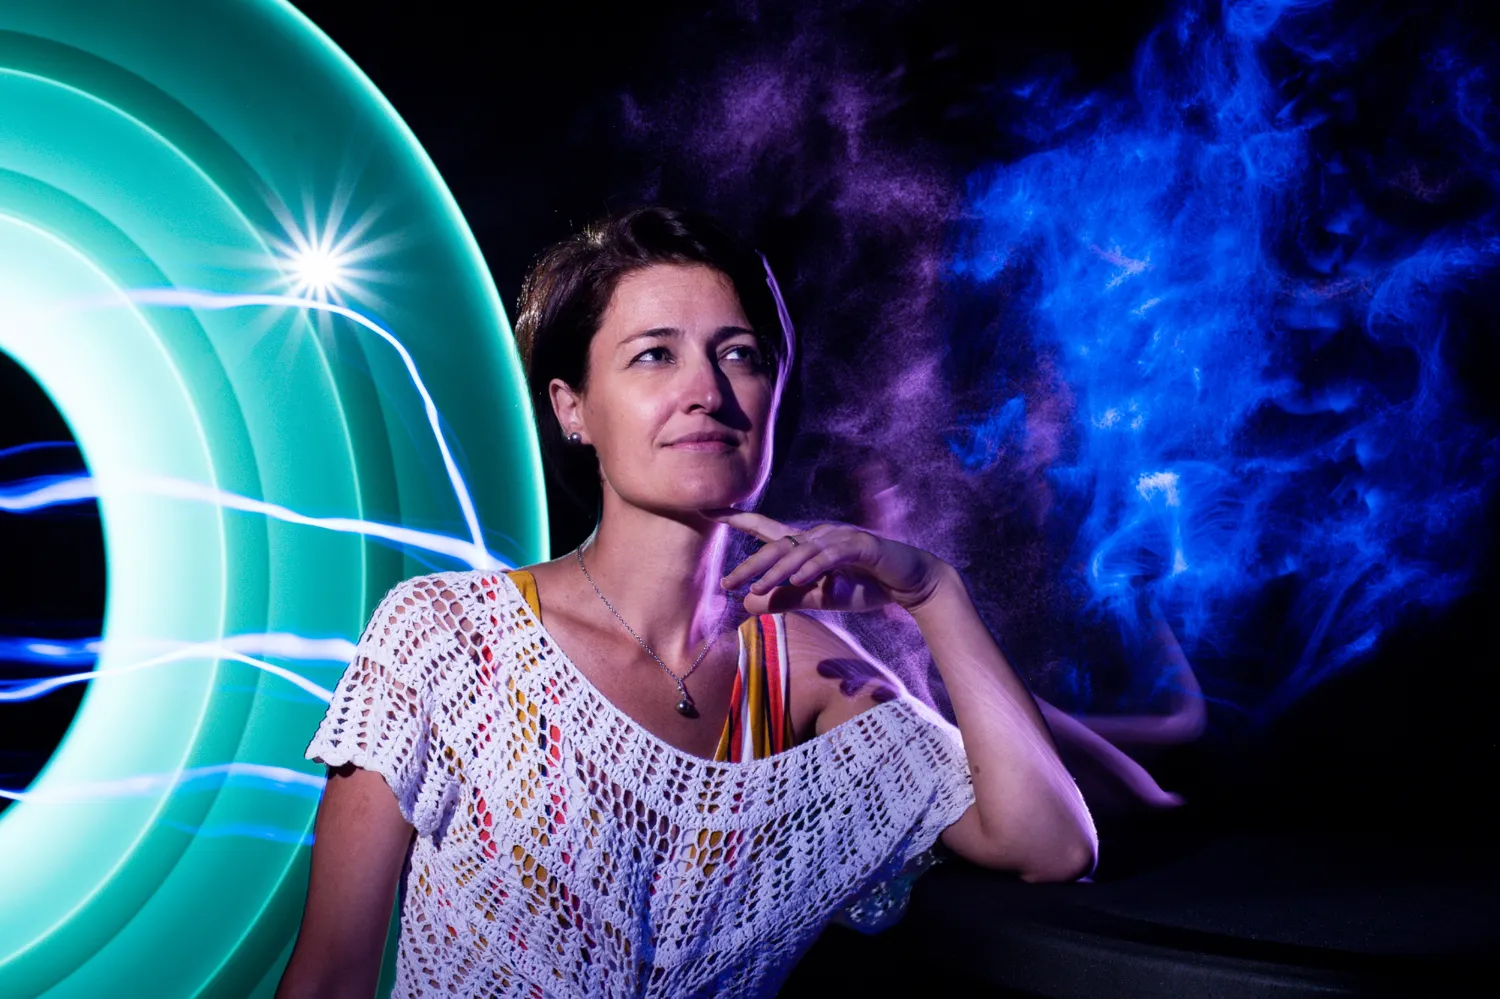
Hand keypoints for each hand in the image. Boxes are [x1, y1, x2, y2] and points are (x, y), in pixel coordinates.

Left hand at [704, 508, 947, 615]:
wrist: (910, 584)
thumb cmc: (864, 586)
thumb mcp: (820, 599)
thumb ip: (787, 600)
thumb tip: (749, 604)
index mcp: (807, 545)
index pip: (767, 529)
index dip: (738, 519)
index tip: (709, 512)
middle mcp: (820, 536)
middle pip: (777, 545)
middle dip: (750, 564)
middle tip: (726, 582)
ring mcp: (841, 538)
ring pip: (802, 551)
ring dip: (778, 571)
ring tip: (757, 588)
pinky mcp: (862, 545)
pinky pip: (832, 555)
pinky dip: (814, 567)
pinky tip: (798, 580)